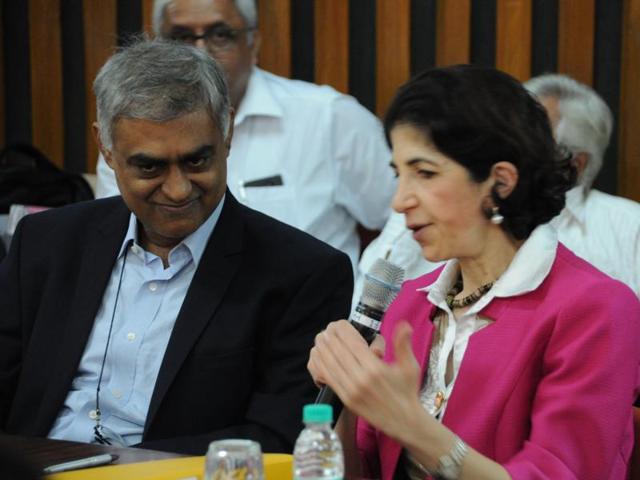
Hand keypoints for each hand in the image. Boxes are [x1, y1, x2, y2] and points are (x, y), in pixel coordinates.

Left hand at [308, 320, 422, 439]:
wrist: (403, 422)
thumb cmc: (406, 392)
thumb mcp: (410, 366)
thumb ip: (403, 344)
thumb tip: (404, 325)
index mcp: (375, 369)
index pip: (352, 342)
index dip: (342, 329)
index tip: (340, 323)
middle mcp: (360, 379)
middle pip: (337, 350)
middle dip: (330, 335)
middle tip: (329, 328)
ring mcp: (350, 390)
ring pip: (328, 363)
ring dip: (322, 347)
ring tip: (321, 337)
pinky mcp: (345, 398)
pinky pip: (327, 377)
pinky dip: (319, 364)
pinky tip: (318, 355)